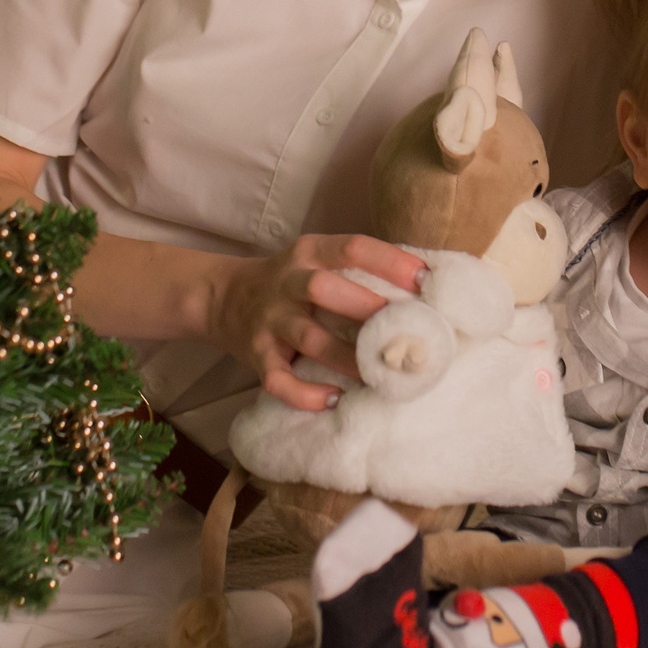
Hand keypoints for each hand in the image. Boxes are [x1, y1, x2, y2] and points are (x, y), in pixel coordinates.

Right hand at [208, 234, 426, 411]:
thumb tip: (423, 288)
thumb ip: (356, 270)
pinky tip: (332, 400)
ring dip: (346, 357)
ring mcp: (270, 320)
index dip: (390, 261)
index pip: (352, 247)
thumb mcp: (314, 260)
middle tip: (405, 329)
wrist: (222, 297)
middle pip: (324, 288)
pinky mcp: (256, 354)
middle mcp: (288, 283)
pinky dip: (304, 394)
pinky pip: (278, 379)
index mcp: (309, 253)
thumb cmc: (290, 282)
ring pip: (309, 338)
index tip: (425, 279)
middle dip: (366, 307)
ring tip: (379, 374)